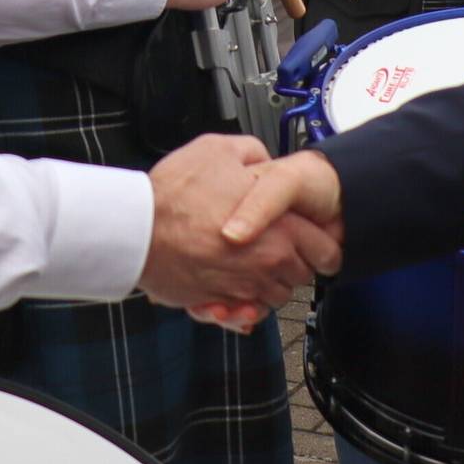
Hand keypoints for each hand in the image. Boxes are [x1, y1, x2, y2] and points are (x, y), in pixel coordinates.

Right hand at [142, 135, 340, 321]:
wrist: (137, 230)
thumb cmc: (175, 194)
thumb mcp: (219, 150)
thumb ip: (254, 154)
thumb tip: (264, 161)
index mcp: (280, 228)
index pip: (326, 249)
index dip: (326, 246)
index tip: (321, 244)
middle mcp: (267, 263)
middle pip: (302, 276)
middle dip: (296, 265)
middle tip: (281, 249)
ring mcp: (244, 287)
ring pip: (275, 297)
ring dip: (269, 285)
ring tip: (253, 265)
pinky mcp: (219, 303)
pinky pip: (245, 313)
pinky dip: (243, 305)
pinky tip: (232, 288)